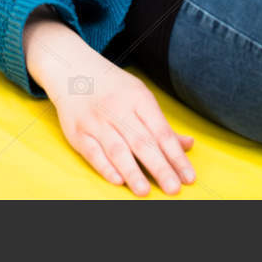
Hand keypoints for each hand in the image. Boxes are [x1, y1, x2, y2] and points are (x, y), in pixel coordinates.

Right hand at [49, 57, 196, 196]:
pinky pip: (93, 153)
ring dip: (132, 172)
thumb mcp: (141, 96)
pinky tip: (118, 180)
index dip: (176, 156)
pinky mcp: (78, 133)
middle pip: (142, 143)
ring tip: (145, 191)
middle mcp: (118, 110)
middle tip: (173, 188)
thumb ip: (162, 125)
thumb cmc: (114, 88)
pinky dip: (105, 167)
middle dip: (160, 168)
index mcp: (139, 99)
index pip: (161, 132)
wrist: (73, 71)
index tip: (188, 177)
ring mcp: (96, 122)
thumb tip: (188, 145)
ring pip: (117, 150)